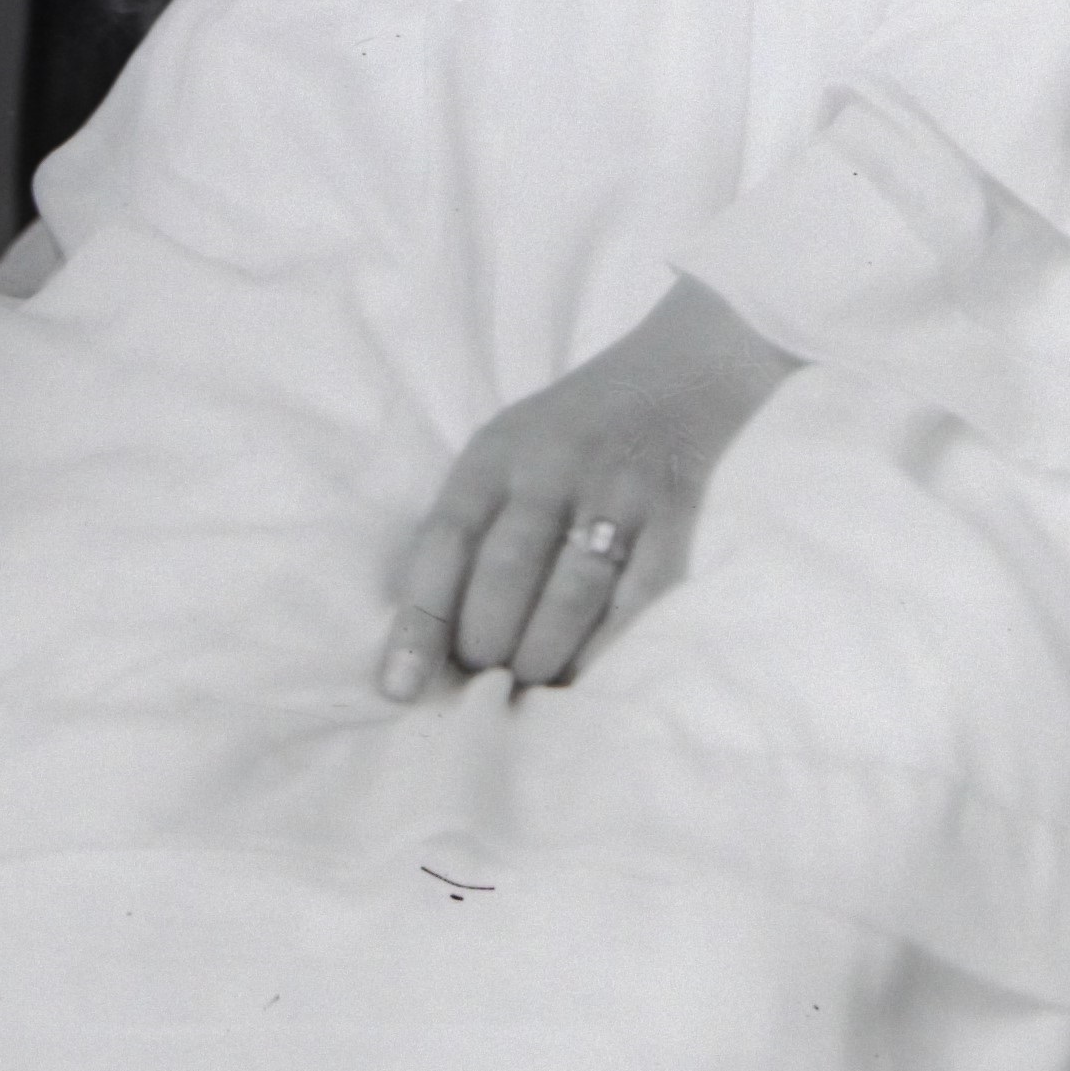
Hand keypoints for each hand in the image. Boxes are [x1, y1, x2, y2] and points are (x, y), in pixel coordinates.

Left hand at [380, 276, 796, 700]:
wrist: (670, 380)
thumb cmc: (561, 437)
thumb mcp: (498, 455)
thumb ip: (465, 527)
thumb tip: (425, 640)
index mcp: (495, 453)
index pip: (444, 541)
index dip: (418, 622)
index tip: (399, 690)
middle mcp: (553, 468)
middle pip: (506, 574)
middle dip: (484, 646)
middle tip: (480, 676)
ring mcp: (617, 495)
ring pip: (570, 597)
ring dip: (539, 657)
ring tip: (525, 677)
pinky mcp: (670, 525)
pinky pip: (631, 606)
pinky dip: (598, 652)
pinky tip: (577, 670)